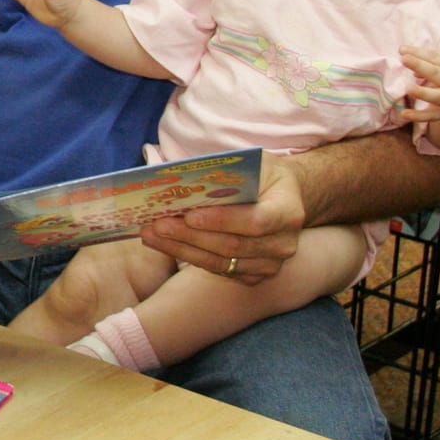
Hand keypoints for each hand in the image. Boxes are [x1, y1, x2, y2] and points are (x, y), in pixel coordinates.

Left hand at [138, 157, 300, 284]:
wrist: (284, 197)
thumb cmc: (262, 175)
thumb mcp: (251, 163)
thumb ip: (223, 172)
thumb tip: (176, 176)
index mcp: (288, 211)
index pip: (256, 221)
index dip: (222, 221)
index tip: (189, 215)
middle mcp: (283, 243)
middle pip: (232, 245)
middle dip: (190, 236)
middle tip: (157, 224)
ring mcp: (270, 264)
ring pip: (220, 262)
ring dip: (181, 248)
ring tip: (151, 233)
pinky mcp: (254, 275)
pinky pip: (218, 269)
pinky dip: (188, 255)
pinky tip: (164, 243)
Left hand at [400, 45, 439, 126]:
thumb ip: (433, 61)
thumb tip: (409, 62)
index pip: (437, 58)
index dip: (419, 53)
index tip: (402, 50)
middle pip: (437, 74)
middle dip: (420, 66)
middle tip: (404, 59)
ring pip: (436, 96)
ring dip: (422, 92)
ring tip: (408, 88)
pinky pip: (431, 116)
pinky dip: (418, 116)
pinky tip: (404, 114)